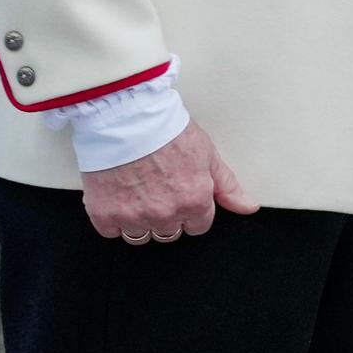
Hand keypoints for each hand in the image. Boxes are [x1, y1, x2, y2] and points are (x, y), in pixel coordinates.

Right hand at [80, 121, 253, 243]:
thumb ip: (227, 187)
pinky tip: (116, 195)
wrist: (125, 116)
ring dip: (140, 220)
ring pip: (140, 235)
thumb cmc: (166, 130)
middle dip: (166, 216)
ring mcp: (134, 217)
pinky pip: (111, 232)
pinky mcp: (104, 214)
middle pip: (170, 233)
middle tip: (156, 189)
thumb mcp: (207, 154)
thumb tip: (248, 207)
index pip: (198, 226)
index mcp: (194, 202)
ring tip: (136, 192)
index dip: (190, 210)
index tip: (179, 194)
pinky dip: (112, 218)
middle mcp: (165, 214)